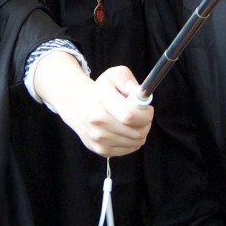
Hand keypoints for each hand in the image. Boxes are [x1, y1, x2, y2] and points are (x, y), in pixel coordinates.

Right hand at [36, 56, 151, 156]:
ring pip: (136, 142)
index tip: (147, 109)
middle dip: (146, 123)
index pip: (129, 115)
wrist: (77, 106)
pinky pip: (130, 149)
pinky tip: (126, 131)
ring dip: (141, 133)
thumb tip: (138, 92)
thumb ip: (127, 78)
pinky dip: (133, 141)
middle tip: (142, 115)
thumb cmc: (100, 90)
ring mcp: (98, 138)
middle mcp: (97, 121)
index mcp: (101, 99)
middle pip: (136, 131)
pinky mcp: (101, 150)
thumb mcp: (112, 75)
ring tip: (133, 122)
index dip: (145, 114)